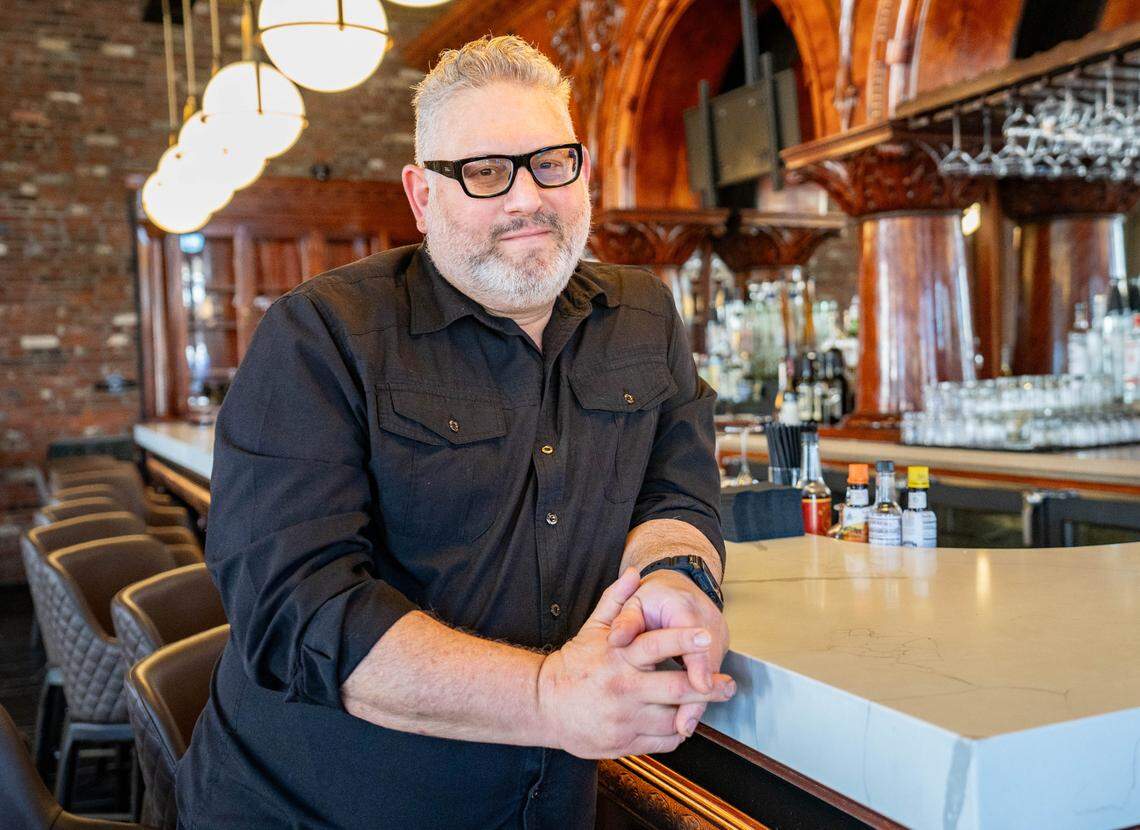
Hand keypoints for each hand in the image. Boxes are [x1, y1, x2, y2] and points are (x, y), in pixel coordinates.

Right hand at [537, 568, 734, 758]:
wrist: (543, 704)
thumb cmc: (573, 664)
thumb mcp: (592, 629)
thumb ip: (616, 600)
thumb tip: (635, 572)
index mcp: (618, 657)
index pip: (657, 645)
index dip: (685, 641)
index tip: (707, 636)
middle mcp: (623, 688)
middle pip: (676, 689)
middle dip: (709, 687)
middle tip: (729, 684)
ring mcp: (624, 718)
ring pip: (674, 719)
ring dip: (693, 712)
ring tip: (706, 702)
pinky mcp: (623, 742)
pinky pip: (662, 742)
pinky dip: (677, 733)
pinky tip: (680, 721)